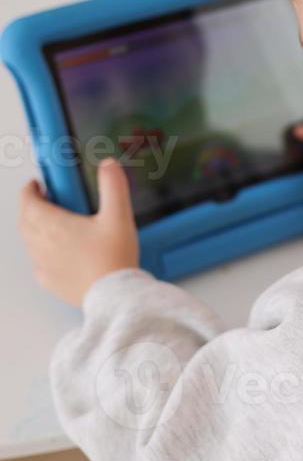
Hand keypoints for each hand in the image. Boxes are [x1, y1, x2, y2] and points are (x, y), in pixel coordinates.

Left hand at [20, 158, 138, 306]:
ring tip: (50, 225)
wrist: (114, 295)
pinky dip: (41, 255)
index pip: (28, 203)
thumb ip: (113, 186)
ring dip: (34, 230)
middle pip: (25, 221)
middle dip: (30, 208)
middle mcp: (44, 245)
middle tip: (44, 201)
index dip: (29, 191)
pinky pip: (38, 265)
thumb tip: (108, 165)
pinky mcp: (52, 282)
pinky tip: (54, 255)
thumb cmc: (113, 258)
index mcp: (54, 225)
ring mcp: (46, 265)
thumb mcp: (118, 215)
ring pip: (29, 242)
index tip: (36, 185)